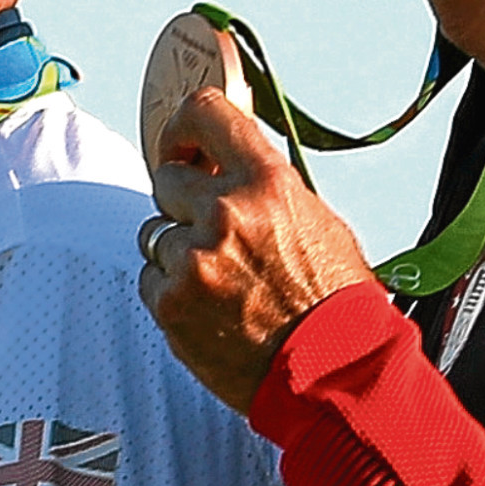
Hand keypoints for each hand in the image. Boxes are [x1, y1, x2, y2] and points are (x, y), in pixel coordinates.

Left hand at [139, 89, 375, 411]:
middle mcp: (225, 212)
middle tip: (215, 236)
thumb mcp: (316, 220)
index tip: (181, 145)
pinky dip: (172, 292)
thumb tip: (222, 164)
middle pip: (167, 179)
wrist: (333, 373)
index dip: (183, 128)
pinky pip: (150, 279)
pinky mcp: (170, 303)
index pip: (205, 112)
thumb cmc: (334, 301)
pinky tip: (212, 309)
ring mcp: (193, 259)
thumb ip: (263, 186)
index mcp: (267, 182)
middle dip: (184, 202)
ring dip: (177, 251)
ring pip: (154, 233)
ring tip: (223, 283)